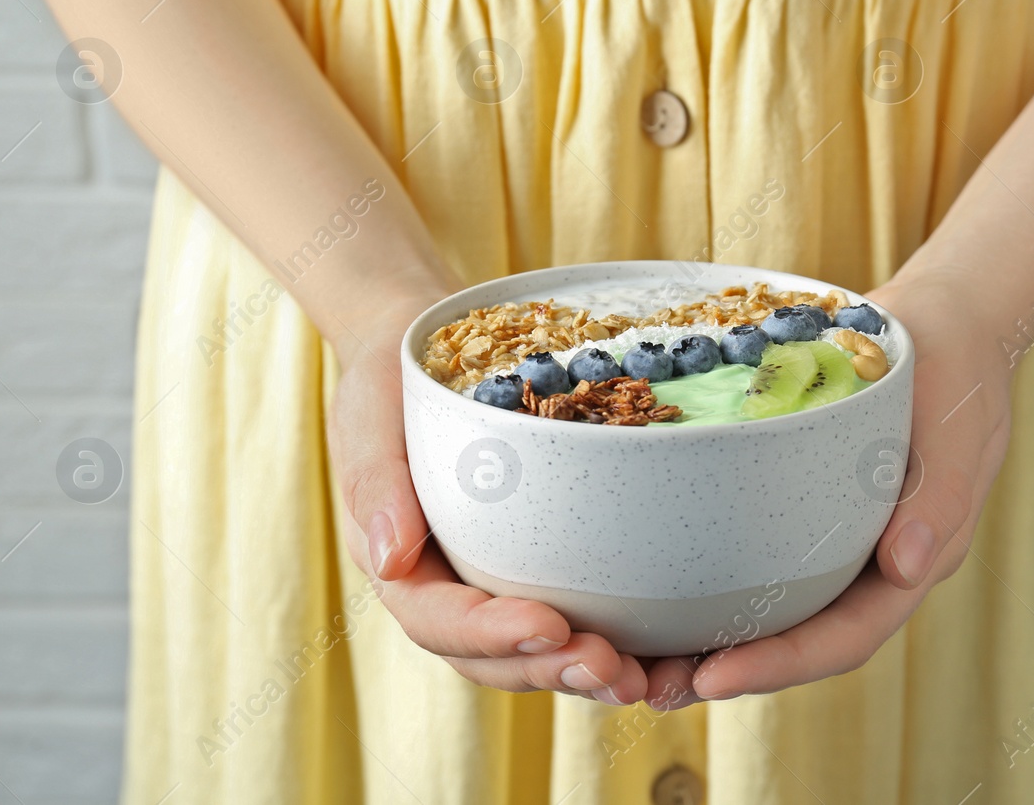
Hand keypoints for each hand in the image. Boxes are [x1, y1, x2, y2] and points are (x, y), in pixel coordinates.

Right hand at [326, 292, 650, 705]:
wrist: (421, 354)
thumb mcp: (370, 415)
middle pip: (494, 658)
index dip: (492, 634)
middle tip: (614, 670)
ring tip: (646, 678)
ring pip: (536, 652)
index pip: (439, 621)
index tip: (550, 625)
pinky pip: (572, 617)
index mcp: (401, 567)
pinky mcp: (536, 568)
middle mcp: (447, 590)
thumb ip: (376, 483)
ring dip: (586, 671)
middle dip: (552, 668)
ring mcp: (493, 585)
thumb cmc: (390, 382)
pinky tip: (664, 650)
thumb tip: (389, 561)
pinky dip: (615, 641)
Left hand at [638, 268, 1014, 704]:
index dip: (782, 664)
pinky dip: (705, 575)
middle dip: (728, 669)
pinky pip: (751, 551)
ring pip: (767, 607)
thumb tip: (907, 568)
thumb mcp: (959, 432)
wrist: (940, 324)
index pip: (844, 637)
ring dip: (706, 637)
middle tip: (653, 687)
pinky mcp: (800, 506)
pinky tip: (650, 579)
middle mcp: (866, 567)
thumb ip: (939, 500)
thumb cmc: (958, 377)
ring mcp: (832, 539)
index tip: (715, 676)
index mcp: (908, 567)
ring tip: (636, 660)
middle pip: (795, 640)